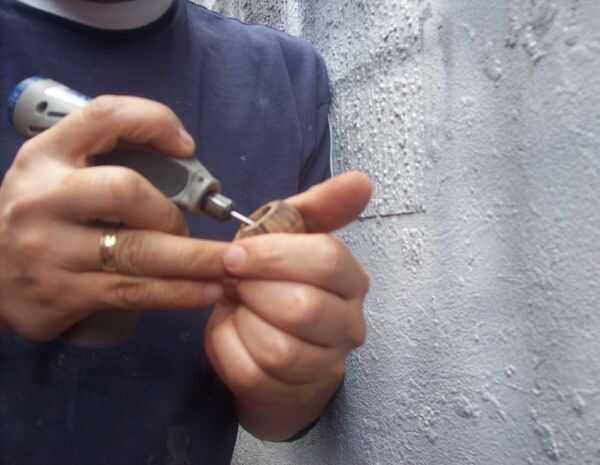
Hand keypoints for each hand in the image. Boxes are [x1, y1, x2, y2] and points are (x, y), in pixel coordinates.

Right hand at [0, 96, 228, 340]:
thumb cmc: (40, 216)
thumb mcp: (57, 170)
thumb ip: (107, 154)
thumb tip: (181, 153)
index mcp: (45, 156)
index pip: (104, 116)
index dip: (154, 122)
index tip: (186, 146)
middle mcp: (43, 199)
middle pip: (128, 191)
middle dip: (175, 211)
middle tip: (194, 229)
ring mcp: (50, 251)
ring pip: (138, 252)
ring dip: (196, 261)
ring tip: (231, 267)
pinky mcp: (63, 294)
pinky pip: (133, 292)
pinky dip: (178, 293)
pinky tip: (206, 292)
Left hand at [205, 172, 370, 439]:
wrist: (277, 351)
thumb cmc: (283, 283)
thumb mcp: (295, 239)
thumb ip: (320, 207)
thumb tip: (362, 179)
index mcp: (351, 280)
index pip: (325, 260)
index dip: (272, 255)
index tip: (236, 253)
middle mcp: (349, 324)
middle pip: (301, 307)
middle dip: (254, 290)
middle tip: (235, 282)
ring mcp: (324, 364)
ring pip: (277, 347)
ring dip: (242, 320)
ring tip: (237, 306)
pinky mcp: (290, 391)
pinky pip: (249, 371)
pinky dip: (227, 347)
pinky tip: (232, 332)